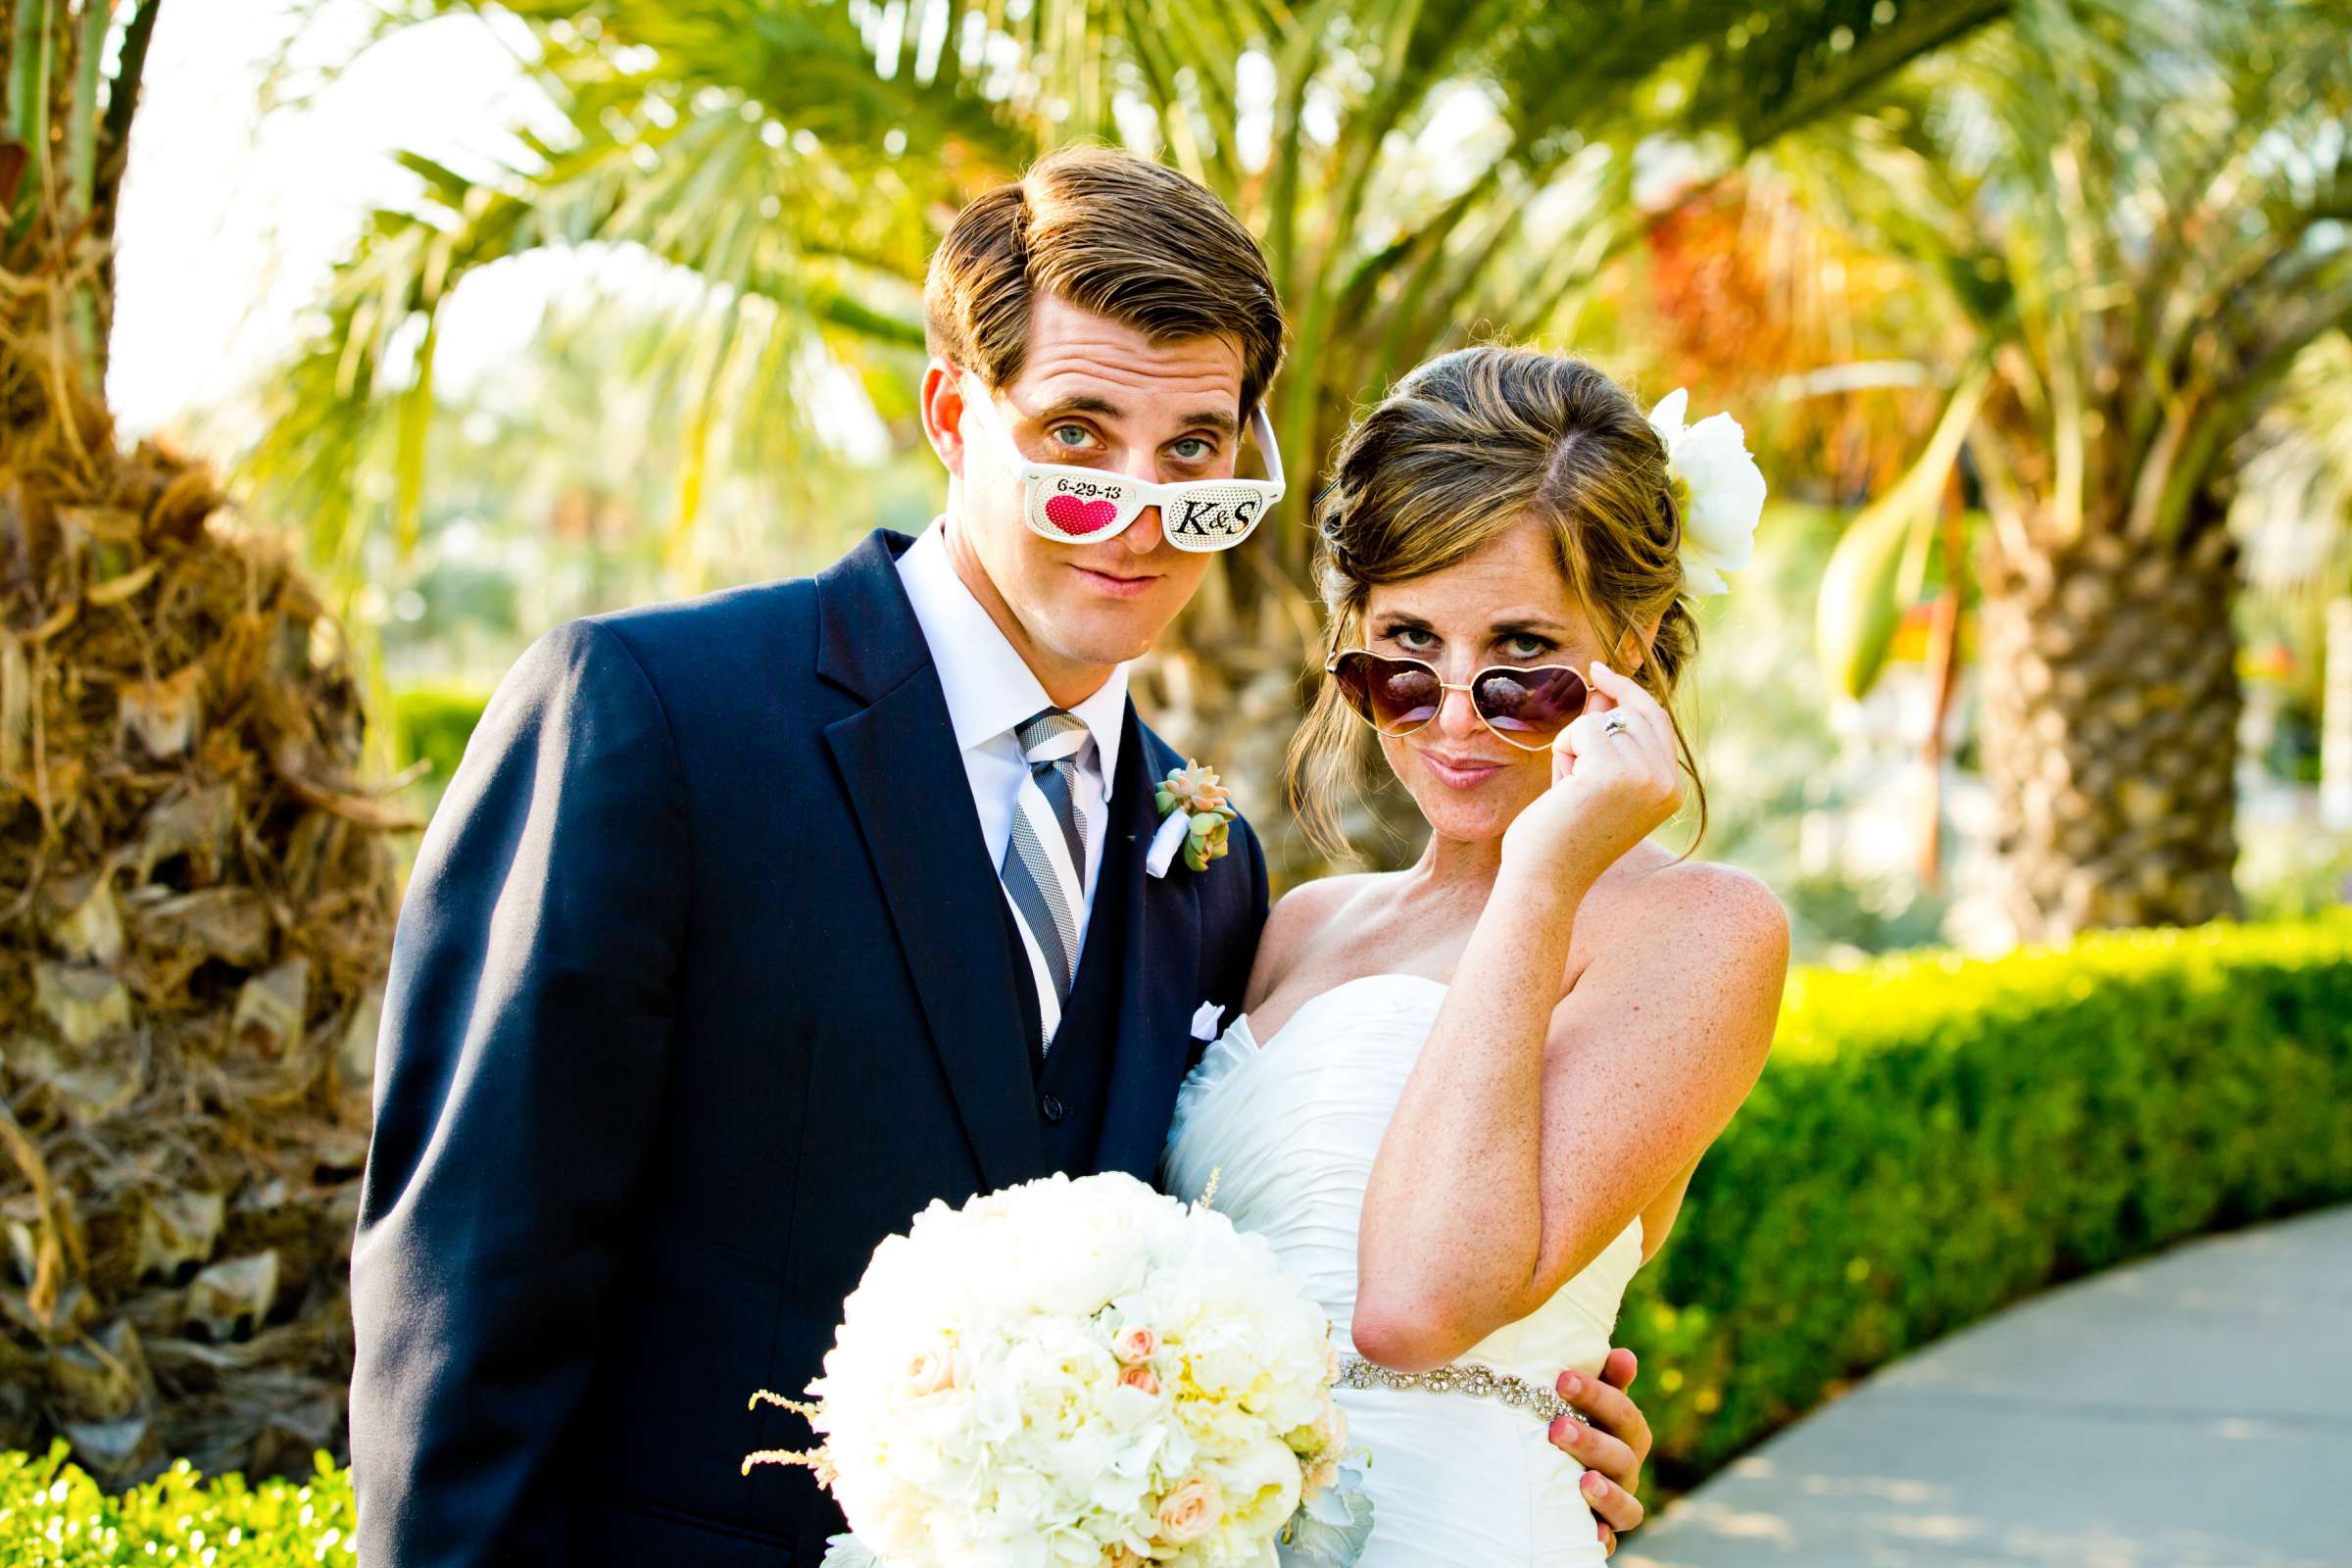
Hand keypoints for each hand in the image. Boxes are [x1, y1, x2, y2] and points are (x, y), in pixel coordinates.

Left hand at [1500, 660, 1683, 889]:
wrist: (1544, 880)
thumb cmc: (1561, 835)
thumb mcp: (1592, 780)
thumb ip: (1605, 739)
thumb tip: (1604, 693)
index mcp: (1672, 790)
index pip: (1656, 721)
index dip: (1628, 692)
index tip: (1599, 670)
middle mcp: (1668, 783)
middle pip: (1635, 712)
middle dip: (1594, 721)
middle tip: (1575, 736)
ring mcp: (1646, 777)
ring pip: (1604, 720)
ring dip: (1574, 745)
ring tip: (1568, 789)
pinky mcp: (1615, 773)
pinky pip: (1583, 729)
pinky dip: (1563, 751)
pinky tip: (1562, 787)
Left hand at [1547, 1348, 1650, 1557]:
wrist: (1543, 1467)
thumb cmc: (1563, 1418)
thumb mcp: (1575, 1397)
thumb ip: (1598, 1377)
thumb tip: (1624, 1355)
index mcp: (1623, 1432)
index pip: (1623, 1413)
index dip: (1599, 1395)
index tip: (1563, 1378)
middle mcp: (1625, 1468)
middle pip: (1623, 1457)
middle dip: (1592, 1441)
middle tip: (1557, 1427)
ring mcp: (1615, 1503)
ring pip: (1626, 1505)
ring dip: (1608, 1494)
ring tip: (1583, 1482)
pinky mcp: (1599, 1532)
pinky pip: (1609, 1541)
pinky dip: (1602, 1536)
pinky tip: (1589, 1530)